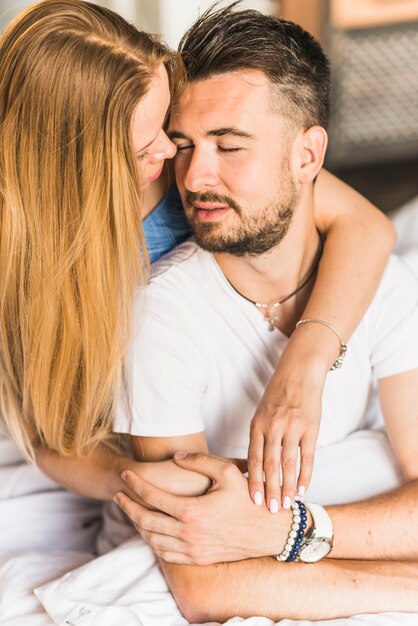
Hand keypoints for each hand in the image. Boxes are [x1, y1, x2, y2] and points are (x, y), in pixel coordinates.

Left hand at [114, 452, 290, 564]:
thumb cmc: (249, 498)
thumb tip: (176, 457)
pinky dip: (152, 542)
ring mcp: (193, 550)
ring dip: (137, 525)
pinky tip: (149, 531)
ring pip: (153, 540)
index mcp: (193, 511)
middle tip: (117, 494)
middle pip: (146, 520)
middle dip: (127, 506)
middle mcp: (189, 534)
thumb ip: (199, 461)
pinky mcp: (199, 559)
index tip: (125, 474)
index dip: (135, 484)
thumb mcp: (227, 471)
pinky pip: (166, 554)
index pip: (152, 497)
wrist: (269, 531)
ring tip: (129, 510)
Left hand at [248, 331, 327, 511]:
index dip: (253, 481)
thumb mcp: (261, 412)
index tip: (253, 500)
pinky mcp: (310, 428)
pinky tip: (304, 489)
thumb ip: (259, 437)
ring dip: (288, 487)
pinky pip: (307, 456)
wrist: (300, 372)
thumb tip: (255, 467)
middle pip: (270, 465)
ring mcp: (292, 427)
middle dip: (270, 490)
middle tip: (270, 511)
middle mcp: (273, 427)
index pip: (253, 458)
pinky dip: (305, 475)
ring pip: (289, 464)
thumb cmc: (278, 395)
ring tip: (287, 505)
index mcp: (257, 424)